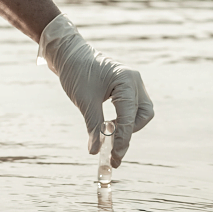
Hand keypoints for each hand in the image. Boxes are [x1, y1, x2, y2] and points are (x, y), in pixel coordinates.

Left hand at [38, 14, 154, 166]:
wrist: (69, 53)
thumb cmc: (77, 72)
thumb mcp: (84, 101)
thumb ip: (93, 126)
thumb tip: (95, 152)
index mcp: (126, 81)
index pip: (129, 117)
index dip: (123, 139)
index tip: (115, 157)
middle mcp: (134, 81)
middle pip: (143, 115)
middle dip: (129, 133)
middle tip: (112, 148)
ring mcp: (133, 83)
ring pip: (141, 113)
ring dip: (128, 127)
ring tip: (109, 135)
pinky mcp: (127, 87)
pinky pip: (133, 107)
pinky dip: (124, 119)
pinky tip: (110, 126)